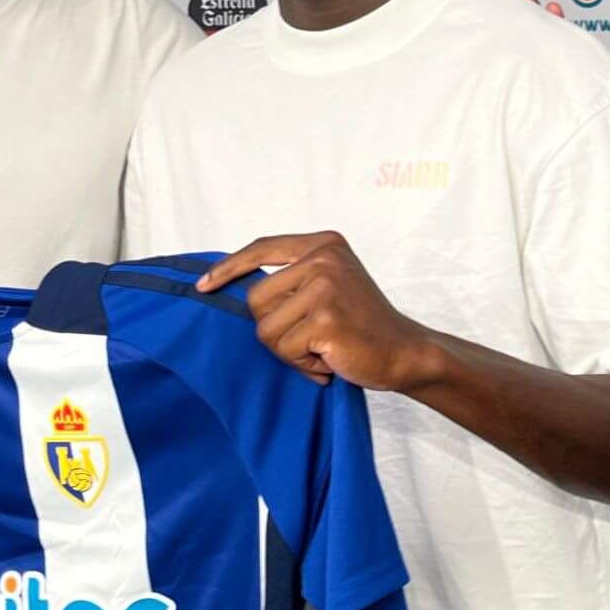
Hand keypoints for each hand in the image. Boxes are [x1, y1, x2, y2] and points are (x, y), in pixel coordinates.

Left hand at [196, 232, 439, 391]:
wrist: (405, 352)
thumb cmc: (361, 325)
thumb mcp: (329, 285)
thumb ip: (292, 279)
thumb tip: (232, 288)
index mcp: (323, 244)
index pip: (262, 248)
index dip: (229, 268)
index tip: (204, 286)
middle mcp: (324, 259)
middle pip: (256, 300)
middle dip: (274, 330)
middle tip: (309, 339)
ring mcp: (325, 287)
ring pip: (266, 330)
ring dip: (290, 352)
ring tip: (322, 350)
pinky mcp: (326, 319)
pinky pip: (286, 350)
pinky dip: (304, 365)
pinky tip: (330, 362)